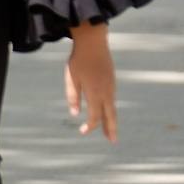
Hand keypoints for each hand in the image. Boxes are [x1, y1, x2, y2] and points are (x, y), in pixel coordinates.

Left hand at [65, 22, 117, 142]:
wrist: (93, 42)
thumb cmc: (79, 60)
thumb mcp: (71, 78)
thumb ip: (73, 96)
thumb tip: (75, 113)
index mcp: (95, 93)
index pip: (94, 116)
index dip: (90, 126)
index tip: (82, 132)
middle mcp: (106, 92)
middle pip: (110, 115)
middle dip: (111, 129)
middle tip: (112, 141)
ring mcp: (111, 85)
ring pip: (113, 107)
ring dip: (112, 120)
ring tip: (111, 130)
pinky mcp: (112, 80)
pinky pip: (112, 99)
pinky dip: (111, 109)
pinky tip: (108, 111)